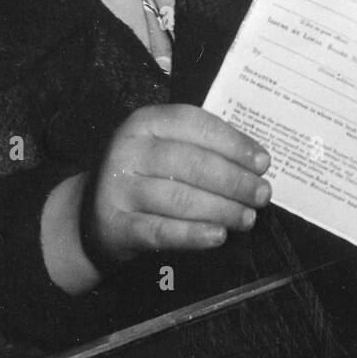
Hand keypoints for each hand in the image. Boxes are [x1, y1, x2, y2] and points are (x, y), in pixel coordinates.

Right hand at [84, 104, 271, 265]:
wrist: (93, 213)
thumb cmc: (145, 175)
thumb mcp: (165, 148)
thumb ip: (204, 149)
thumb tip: (255, 164)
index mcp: (146, 122)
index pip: (195, 124)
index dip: (233, 143)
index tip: (263, 162)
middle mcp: (129, 150)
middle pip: (191, 162)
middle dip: (234, 180)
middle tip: (262, 194)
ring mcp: (118, 187)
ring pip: (179, 197)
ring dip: (221, 209)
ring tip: (247, 217)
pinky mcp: (115, 224)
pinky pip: (161, 230)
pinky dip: (194, 234)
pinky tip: (218, 236)